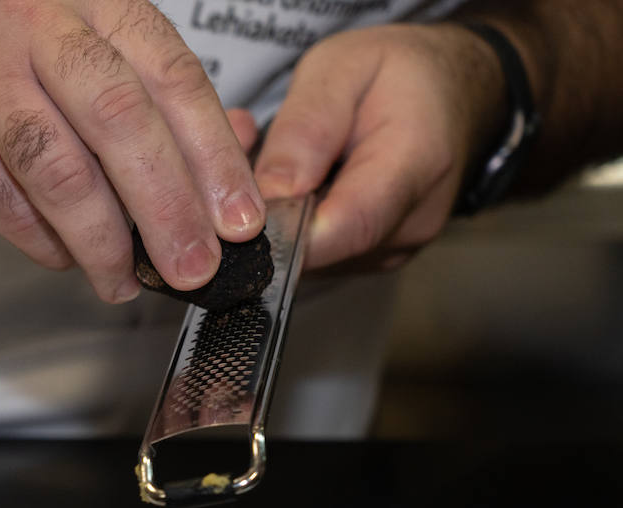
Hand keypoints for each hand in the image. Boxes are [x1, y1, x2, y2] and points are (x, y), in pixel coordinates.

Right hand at [0, 0, 264, 301]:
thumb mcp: (70, 29)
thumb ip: (147, 82)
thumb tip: (234, 141)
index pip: (168, 75)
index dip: (211, 153)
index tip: (239, 216)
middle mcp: (32, 26)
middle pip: (118, 122)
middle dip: (166, 206)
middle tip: (195, 265)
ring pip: (57, 170)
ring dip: (102, 239)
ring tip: (127, 281)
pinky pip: (1, 202)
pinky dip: (40, 239)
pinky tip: (66, 257)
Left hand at [253, 23, 504, 271]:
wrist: (451, 93)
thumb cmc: (399, 74)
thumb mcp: (344, 67)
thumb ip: (307, 127)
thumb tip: (271, 193)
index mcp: (414, 165)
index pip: (345, 227)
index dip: (282, 232)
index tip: (237, 213)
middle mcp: (409, 225)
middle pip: (316, 248)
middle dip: (265, 213)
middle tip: (242, 158)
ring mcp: (391, 250)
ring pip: (308, 255)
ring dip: (274, 216)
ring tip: (269, 159)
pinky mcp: (372, 259)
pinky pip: (317, 253)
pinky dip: (292, 222)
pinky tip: (291, 182)